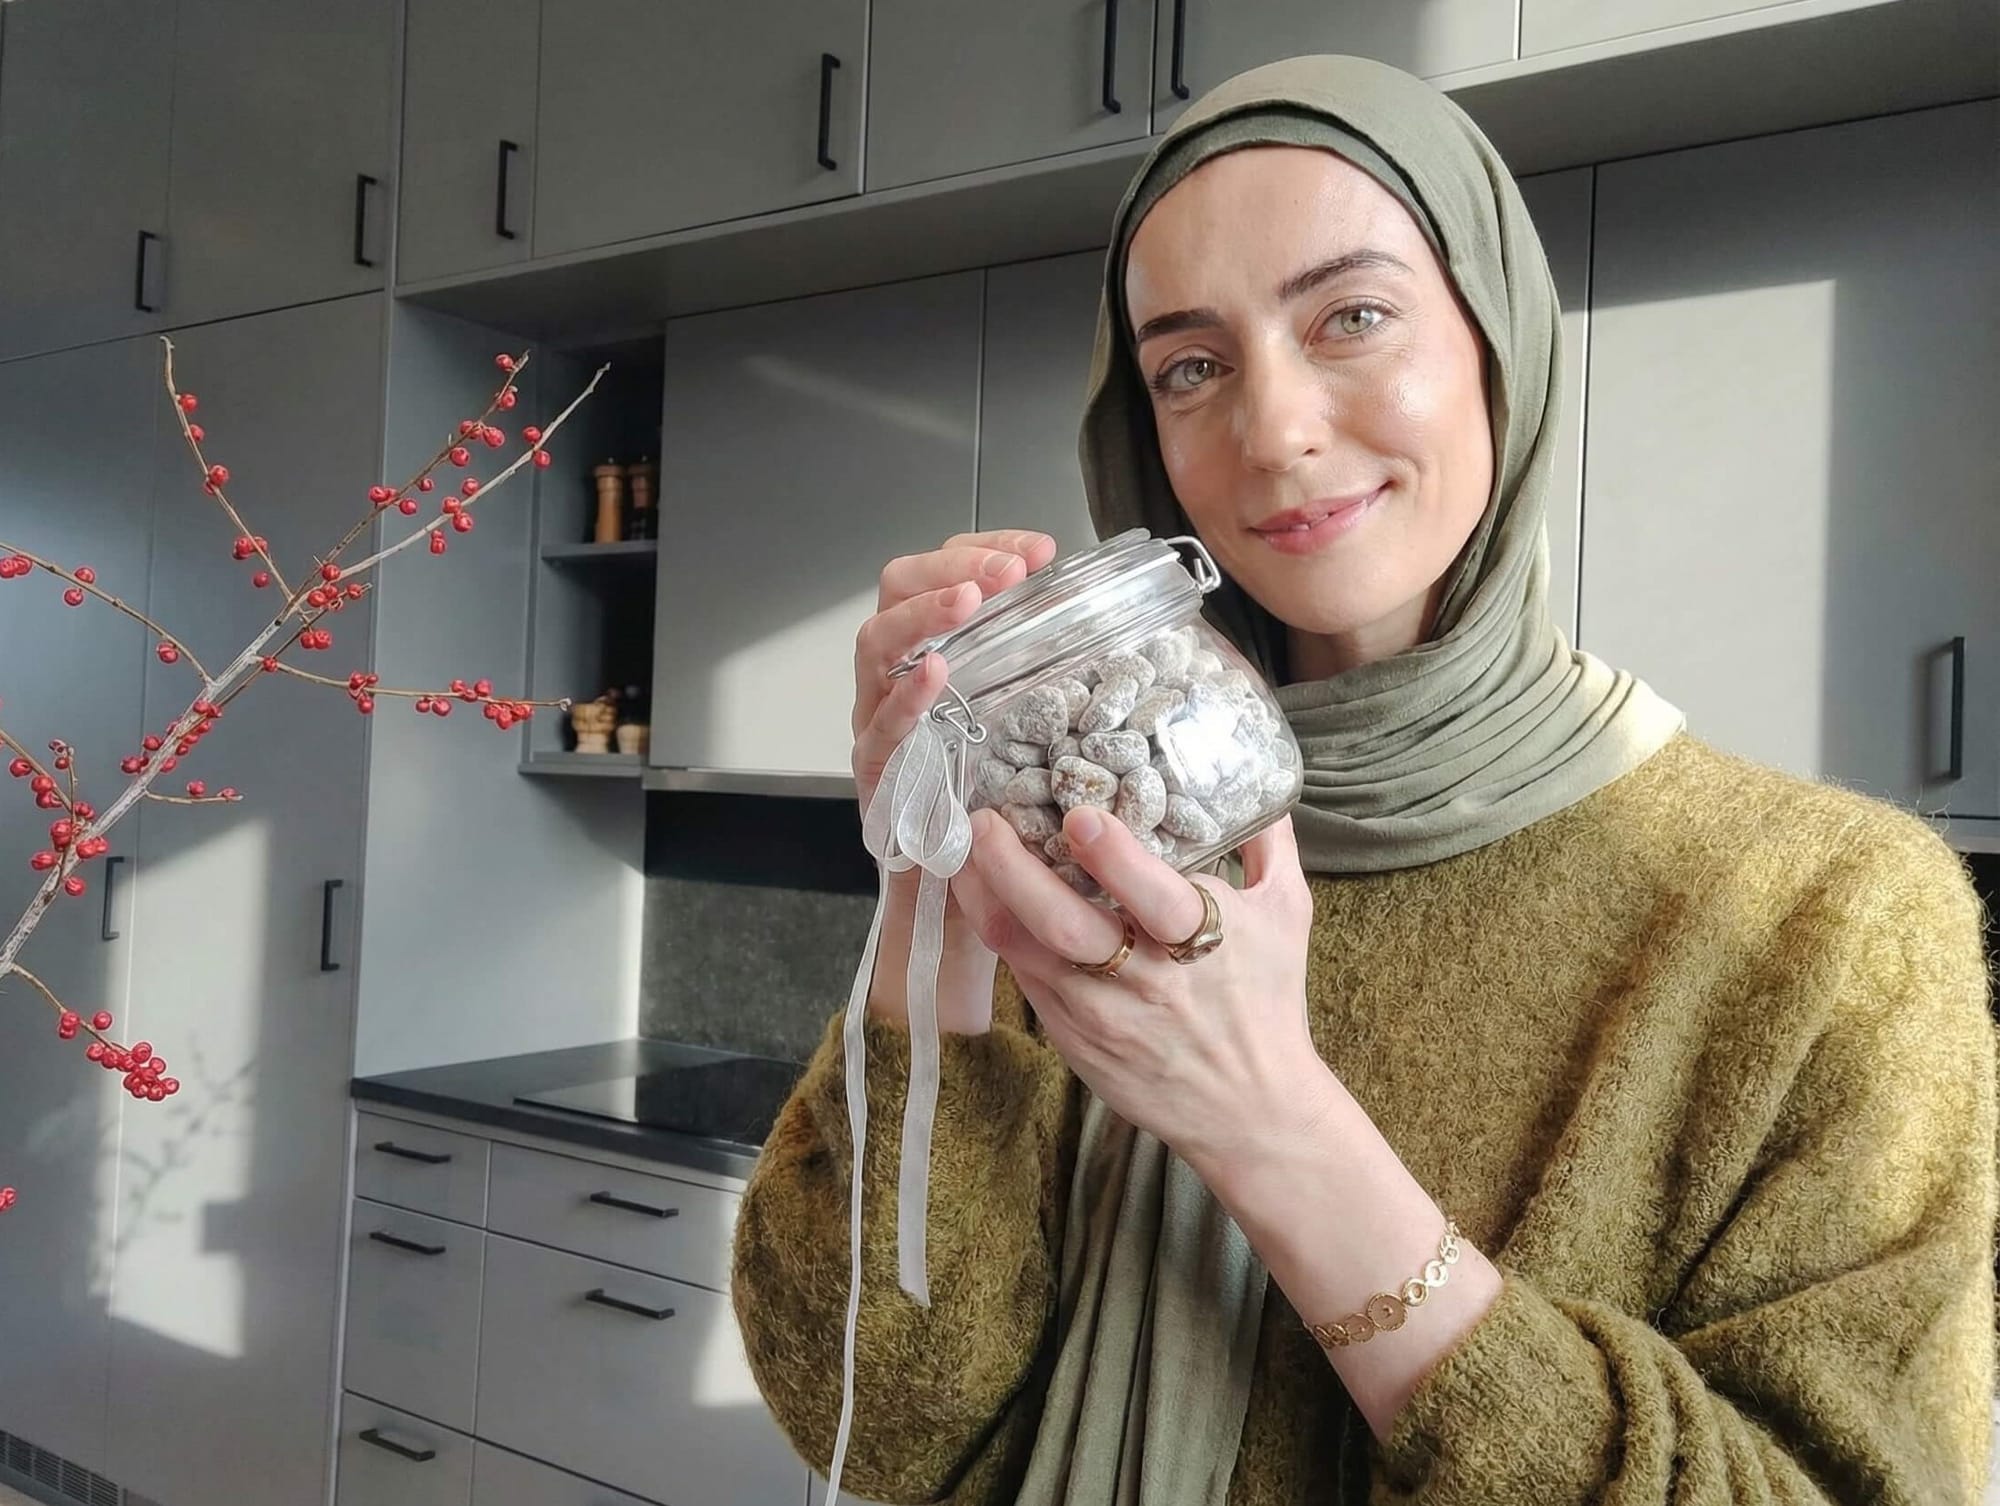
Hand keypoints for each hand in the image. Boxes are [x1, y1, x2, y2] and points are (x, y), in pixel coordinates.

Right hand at [850, 529, 1057, 1031]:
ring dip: (923, 616)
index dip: (987, 548)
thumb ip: (1057, 673)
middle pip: (899, 588)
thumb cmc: (1011, 804)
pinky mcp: (877, 775)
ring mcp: (883, 720)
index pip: (950, 568)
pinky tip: (935, 676)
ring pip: (877, 644)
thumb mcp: (1040, 724)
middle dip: (951, 569)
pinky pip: (881, 727)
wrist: (974, 896)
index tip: (1041, 550)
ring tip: (967, 603)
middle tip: (1004, 575)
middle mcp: (904, 674)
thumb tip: (1129, 620)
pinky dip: (905, 697)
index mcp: (945, 647)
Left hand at [955, 805, 1333, 1172]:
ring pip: (1023, 948)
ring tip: (964, 844)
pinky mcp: (1069, 1036)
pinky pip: (1020, 974)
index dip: (1113, 856)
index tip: (1079, 814)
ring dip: (985, 893)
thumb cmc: (1267, 1003)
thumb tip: (1252, 773)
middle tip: (987, 817)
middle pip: (1065, 924)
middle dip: (1014, 867)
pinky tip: (979, 890)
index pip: (1154, 897)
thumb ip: (1268, 841)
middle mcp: (1145, 980)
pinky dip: (996, 927)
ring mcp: (1098, 1012)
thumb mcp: (1288, 914)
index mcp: (1204, 942)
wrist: (1250, 1112)